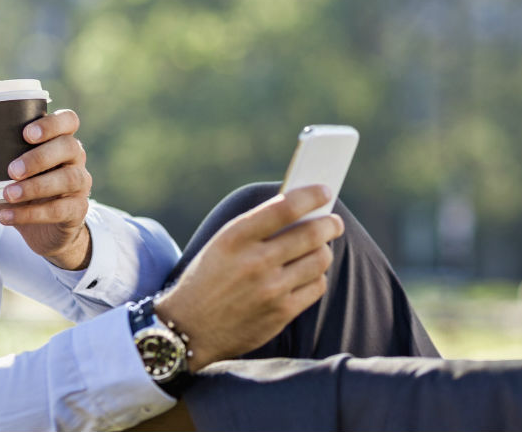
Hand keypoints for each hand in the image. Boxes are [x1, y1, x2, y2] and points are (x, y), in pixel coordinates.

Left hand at [0, 109, 92, 269]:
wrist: (43, 230)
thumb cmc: (23, 187)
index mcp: (59, 139)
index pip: (68, 121)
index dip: (52, 124)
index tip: (26, 134)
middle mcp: (75, 157)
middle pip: (69, 146)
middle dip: (39, 157)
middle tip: (11, 170)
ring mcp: (81, 183)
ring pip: (68, 178)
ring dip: (36, 186)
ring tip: (7, 194)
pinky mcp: (78, 210)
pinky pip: (61, 210)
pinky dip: (31, 214)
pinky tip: (7, 216)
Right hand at [153, 185, 343, 370]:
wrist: (187, 329)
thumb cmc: (208, 279)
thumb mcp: (221, 244)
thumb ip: (256, 227)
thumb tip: (301, 211)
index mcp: (235, 237)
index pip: (284, 207)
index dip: (310, 196)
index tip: (324, 191)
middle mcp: (255, 262)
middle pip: (311, 234)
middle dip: (330, 224)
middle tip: (334, 222)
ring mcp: (270, 290)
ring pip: (319, 260)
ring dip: (324, 250)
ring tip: (319, 248)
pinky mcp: (280, 313)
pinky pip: (316, 286)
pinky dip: (316, 276)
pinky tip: (308, 273)